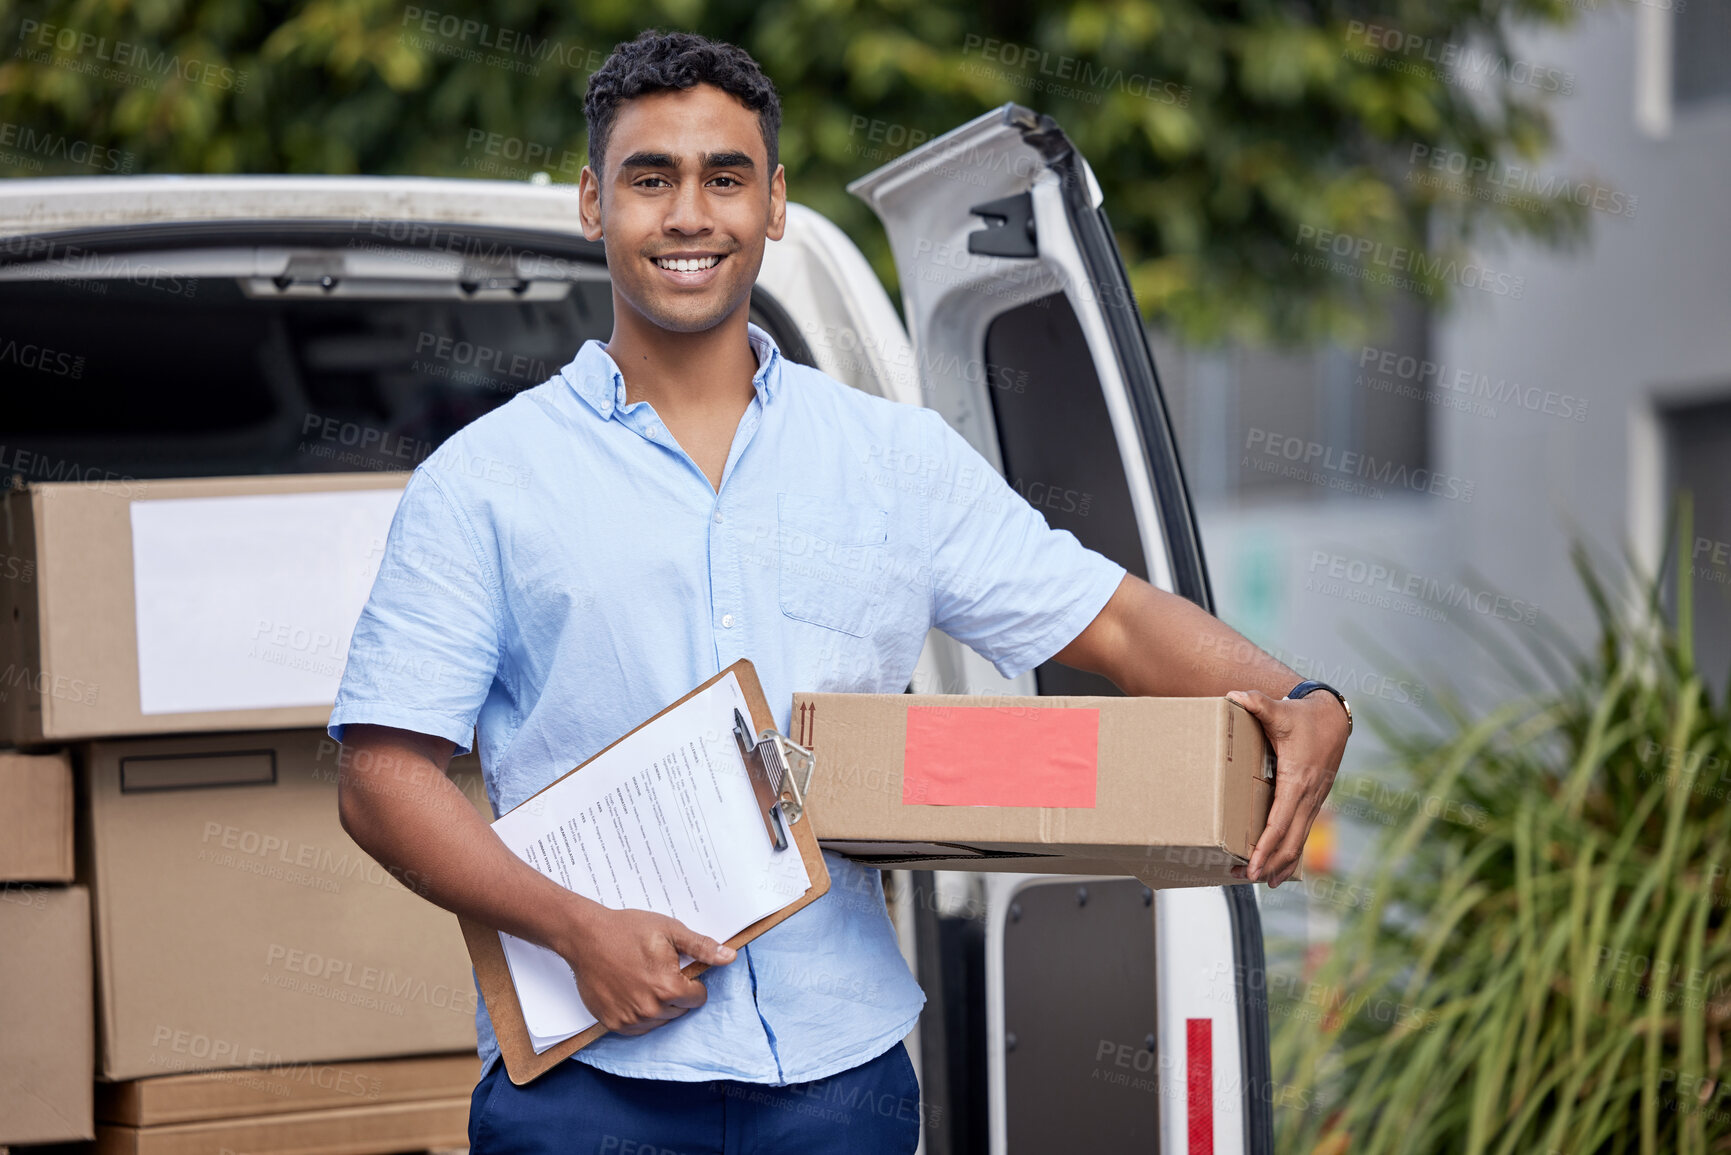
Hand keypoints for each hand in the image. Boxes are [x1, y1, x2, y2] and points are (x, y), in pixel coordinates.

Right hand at [557, 907, 736, 1035]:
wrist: (585, 936)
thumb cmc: (628, 930)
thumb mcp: (670, 930)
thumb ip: (702, 947)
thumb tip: (730, 957)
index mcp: (668, 987)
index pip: (698, 998)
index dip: (691, 982)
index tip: (677, 969)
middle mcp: (650, 1009)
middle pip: (679, 1010)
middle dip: (675, 993)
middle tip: (657, 971)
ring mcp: (630, 1019)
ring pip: (660, 1021)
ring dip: (658, 1005)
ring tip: (642, 979)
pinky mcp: (613, 1023)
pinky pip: (638, 1027)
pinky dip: (639, 1013)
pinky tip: (630, 991)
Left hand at [1224, 689, 1348, 887]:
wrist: (1333, 718)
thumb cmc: (1303, 716)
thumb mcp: (1279, 710)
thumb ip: (1257, 703)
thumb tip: (1234, 695)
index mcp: (1297, 781)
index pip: (1279, 824)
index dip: (1265, 848)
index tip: (1251, 866)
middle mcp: (1308, 797)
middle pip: (1290, 842)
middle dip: (1268, 863)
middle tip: (1242, 878)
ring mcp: (1313, 802)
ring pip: (1299, 843)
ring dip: (1280, 863)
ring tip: (1259, 880)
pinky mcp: (1313, 802)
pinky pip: (1302, 834)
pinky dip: (1291, 852)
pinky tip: (1279, 868)